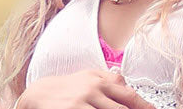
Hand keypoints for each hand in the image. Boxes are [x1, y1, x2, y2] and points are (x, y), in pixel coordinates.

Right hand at [15, 69, 154, 108]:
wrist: (39, 93)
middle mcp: (93, 90)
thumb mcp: (88, 76)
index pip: (128, 95)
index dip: (143, 106)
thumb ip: (108, 78)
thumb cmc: (67, 86)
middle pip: (122, 108)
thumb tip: (127, 83)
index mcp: (100, 81)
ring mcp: (83, 103)